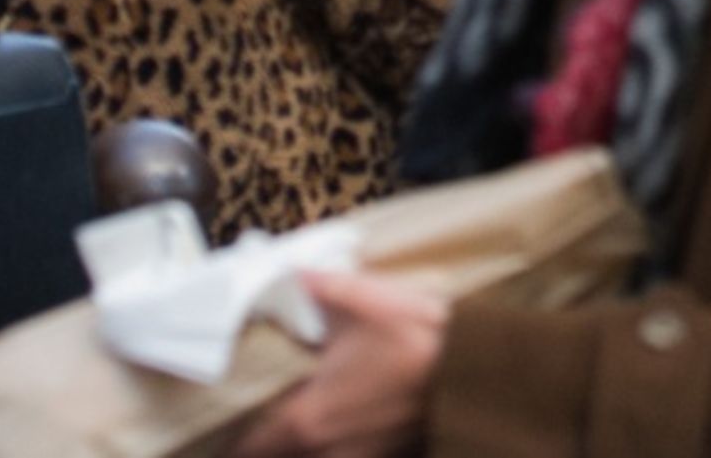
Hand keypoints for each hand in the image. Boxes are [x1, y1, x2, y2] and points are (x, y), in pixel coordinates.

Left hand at [226, 271, 446, 457]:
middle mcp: (326, 452)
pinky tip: (354, 425)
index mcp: (305, 420)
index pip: (248, 450)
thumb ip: (316, 289)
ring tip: (314, 420)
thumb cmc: (418, 338)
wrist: (479, 364)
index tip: (231, 426)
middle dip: (270, 444)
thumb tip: (287, 271)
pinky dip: (341, 447)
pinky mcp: (391, 457)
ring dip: (309, 446)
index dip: (236, 441)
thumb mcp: (363, 302)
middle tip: (266, 423)